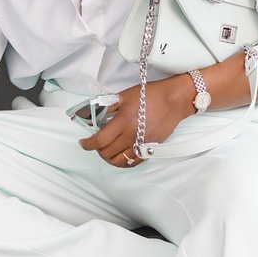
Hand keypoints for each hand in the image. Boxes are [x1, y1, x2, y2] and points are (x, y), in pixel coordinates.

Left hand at [79, 77, 193, 166]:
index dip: (87, 144)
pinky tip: (120, 155)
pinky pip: (133, 162)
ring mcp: (141, 144)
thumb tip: (93, 114)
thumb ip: (107, 107)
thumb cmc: (150, 94)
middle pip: (106, 153)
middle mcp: (131, 135)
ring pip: (118, 161)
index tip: (83, 142)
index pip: (99, 140)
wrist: (174, 100)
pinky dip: (123, 161)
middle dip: (97, 149)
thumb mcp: (124, 96)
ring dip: (109, 157)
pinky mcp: (150, 148)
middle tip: (97, 142)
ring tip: (107, 150)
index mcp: (122, 121)